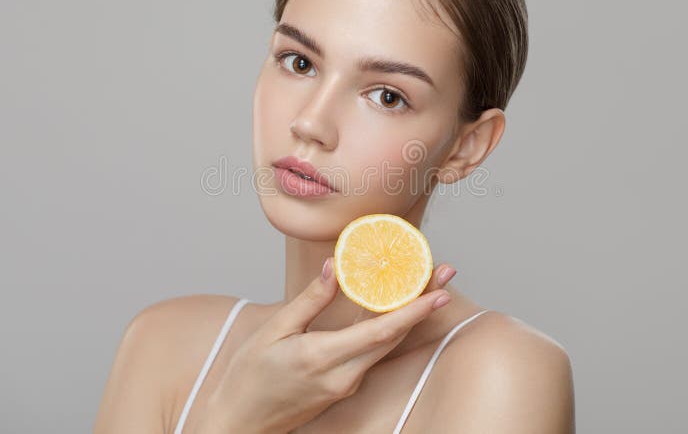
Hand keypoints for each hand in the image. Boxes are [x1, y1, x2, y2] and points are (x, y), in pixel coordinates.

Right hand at [193, 258, 456, 433]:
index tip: (439, 291)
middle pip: (393, 336)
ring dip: (410, 316)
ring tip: (428, 286)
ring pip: (386, 346)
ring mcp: (346, 385)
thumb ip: (308, 301)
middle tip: (446, 274)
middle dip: (424, 305)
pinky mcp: (344, 388)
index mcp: (322, 357)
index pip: (380, 331)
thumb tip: (332, 268)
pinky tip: (395, 309)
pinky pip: (372, 354)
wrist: (241, 421)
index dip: (414, 310)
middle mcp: (343, 376)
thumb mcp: (273, 331)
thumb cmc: (249, 375)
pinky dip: (389, 330)